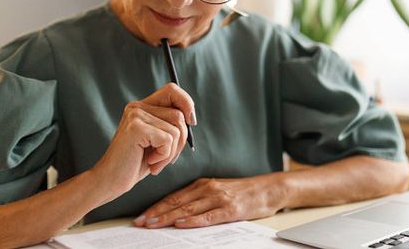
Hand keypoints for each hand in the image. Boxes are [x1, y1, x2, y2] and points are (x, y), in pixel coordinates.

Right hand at [91, 83, 195, 196]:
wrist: (110, 181)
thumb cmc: (135, 163)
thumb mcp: (157, 141)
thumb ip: (170, 125)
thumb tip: (191, 117)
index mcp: (142, 106)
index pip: (172, 90)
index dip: (187, 103)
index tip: (191, 123)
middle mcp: (137, 106)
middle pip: (179, 114)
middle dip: (180, 141)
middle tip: (165, 158)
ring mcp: (136, 116)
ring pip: (176, 129)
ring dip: (171, 152)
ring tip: (155, 162)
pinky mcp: (136, 128)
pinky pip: (168, 140)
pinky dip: (164, 156)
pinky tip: (150, 162)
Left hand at [134, 175, 284, 228]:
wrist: (269, 189)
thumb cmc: (242, 192)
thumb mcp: (217, 190)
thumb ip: (198, 198)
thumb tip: (176, 214)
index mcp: (202, 184)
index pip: (173, 197)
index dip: (155, 207)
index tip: (141, 216)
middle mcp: (207, 189)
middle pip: (176, 203)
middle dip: (156, 213)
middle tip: (139, 222)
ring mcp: (219, 198)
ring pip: (188, 209)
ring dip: (168, 217)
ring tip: (153, 224)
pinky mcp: (231, 209)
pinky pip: (208, 216)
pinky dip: (193, 221)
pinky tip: (181, 225)